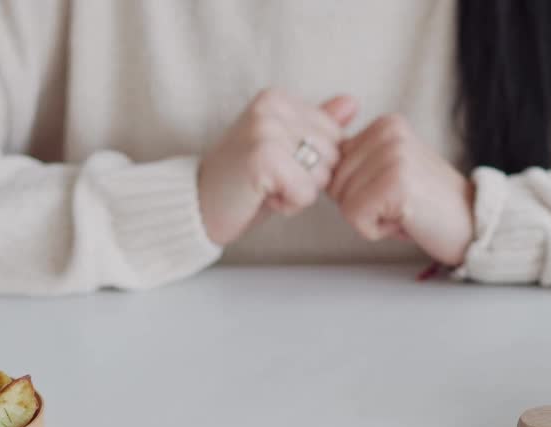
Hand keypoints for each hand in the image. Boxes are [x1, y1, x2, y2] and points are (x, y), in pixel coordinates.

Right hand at [198, 89, 357, 246]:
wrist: (197, 205)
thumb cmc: (244, 180)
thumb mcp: (284, 147)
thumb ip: (317, 124)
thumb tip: (354, 102)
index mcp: (278, 98)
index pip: (335, 135)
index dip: (314, 162)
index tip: (277, 165)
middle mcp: (271, 107)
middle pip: (332, 155)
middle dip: (309, 178)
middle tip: (270, 179)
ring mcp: (265, 130)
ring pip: (322, 175)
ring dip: (299, 193)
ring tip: (265, 187)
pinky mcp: (262, 158)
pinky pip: (306, 192)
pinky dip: (289, 205)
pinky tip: (261, 197)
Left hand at [328, 114, 474, 265]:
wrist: (474, 226)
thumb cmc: (426, 208)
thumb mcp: (387, 174)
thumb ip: (354, 160)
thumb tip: (309, 153)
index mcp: (386, 125)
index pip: (332, 165)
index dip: (357, 191)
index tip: (394, 193)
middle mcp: (389, 131)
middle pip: (334, 183)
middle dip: (361, 205)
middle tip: (401, 205)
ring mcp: (394, 154)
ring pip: (343, 201)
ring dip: (371, 218)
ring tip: (404, 211)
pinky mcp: (396, 181)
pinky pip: (356, 216)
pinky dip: (377, 230)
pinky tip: (406, 220)